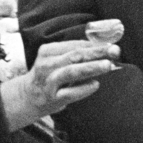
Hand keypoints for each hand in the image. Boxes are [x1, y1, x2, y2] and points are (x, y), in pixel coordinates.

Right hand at [0, 40, 118, 129]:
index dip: (94, 44)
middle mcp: (47, 64)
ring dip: (90, 67)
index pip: (74, 45)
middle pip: (74, 55)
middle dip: (96, 52)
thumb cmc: (48, 77)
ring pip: (71, 71)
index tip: (111, 44)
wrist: (27, 98)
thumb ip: (75, 55)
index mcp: (48, 51)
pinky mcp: (52, 98)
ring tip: (107, 65)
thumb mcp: (56, 61)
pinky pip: (69, 93)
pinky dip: (83, 89)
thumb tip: (103, 49)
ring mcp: (48, 82)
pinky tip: (95, 84)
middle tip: (115, 51)